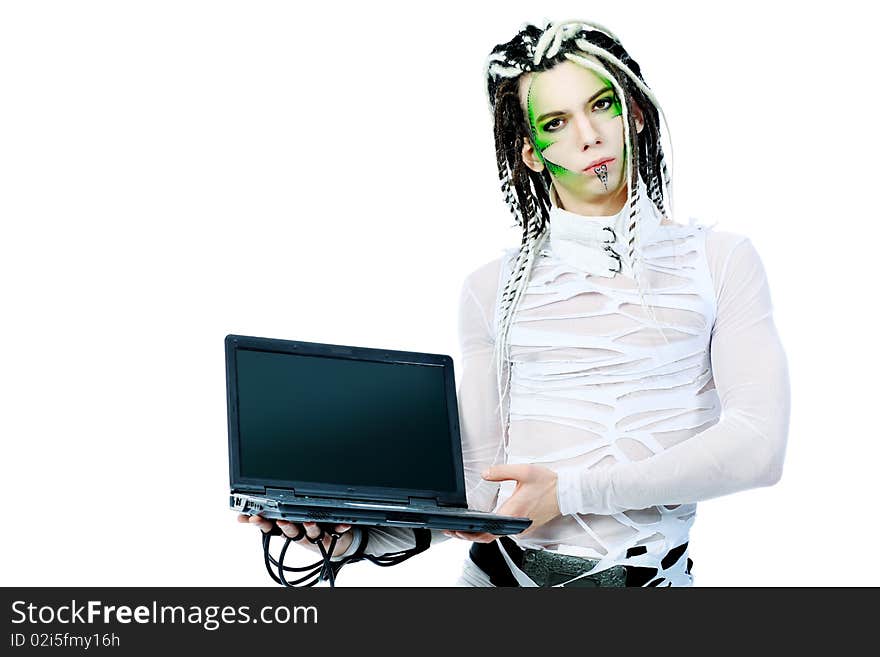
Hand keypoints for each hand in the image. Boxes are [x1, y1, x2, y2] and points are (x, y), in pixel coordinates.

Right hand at [237, 514, 354, 557]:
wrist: (333, 544)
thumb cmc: (305, 532)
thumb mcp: (283, 527)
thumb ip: (264, 521)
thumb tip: (238, 517)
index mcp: (287, 530)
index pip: (271, 529)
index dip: (262, 524)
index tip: (254, 518)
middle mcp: (301, 535)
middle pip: (292, 532)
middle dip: (286, 527)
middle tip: (282, 521)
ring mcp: (316, 536)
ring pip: (312, 533)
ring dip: (311, 528)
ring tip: (309, 522)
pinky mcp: (333, 536)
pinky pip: (338, 530)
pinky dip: (341, 526)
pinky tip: (344, 523)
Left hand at [442, 464, 560, 542]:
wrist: (568, 492)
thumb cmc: (550, 484)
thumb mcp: (524, 471)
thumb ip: (501, 471)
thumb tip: (485, 473)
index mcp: (514, 512)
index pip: (487, 531)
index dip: (470, 533)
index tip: (457, 530)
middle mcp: (517, 524)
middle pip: (488, 537)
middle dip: (469, 535)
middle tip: (453, 530)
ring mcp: (521, 527)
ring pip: (496, 536)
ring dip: (479, 533)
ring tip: (463, 528)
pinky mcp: (525, 526)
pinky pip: (504, 532)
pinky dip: (491, 531)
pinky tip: (483, 524)